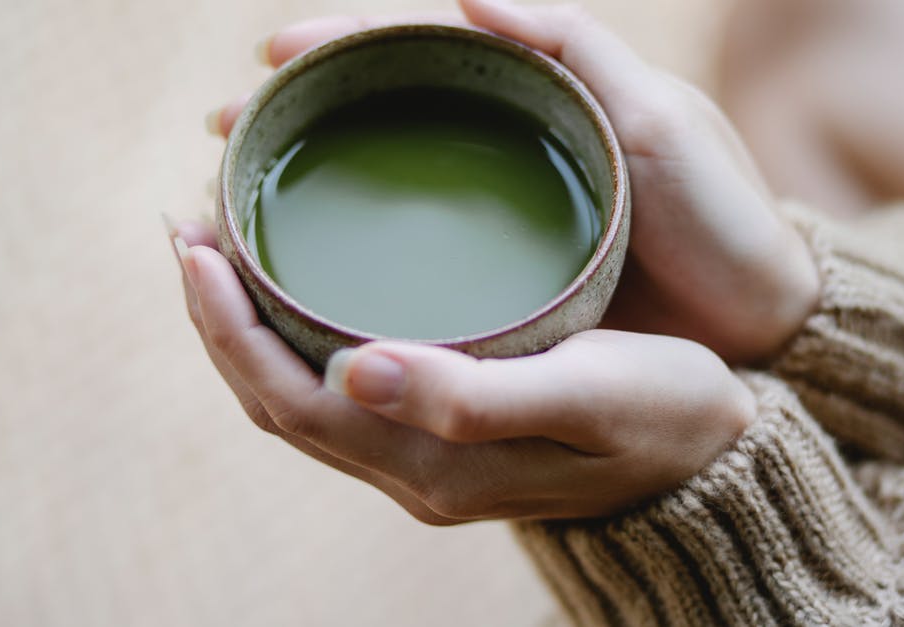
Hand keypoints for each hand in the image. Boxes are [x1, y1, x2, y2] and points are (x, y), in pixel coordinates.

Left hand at [170, 221, 754, 522]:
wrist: (714, 461)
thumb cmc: (664, 414)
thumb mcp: (587, 395)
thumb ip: (471, 395)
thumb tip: (350, 368)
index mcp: (432, 463)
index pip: (288, 399)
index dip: (226, 326)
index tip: (192, 241)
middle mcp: (412, 471)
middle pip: (275, 398)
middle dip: (217, 317)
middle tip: (189, 223)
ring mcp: (424, 461)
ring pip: (300, 397)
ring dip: (249, 326)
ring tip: (222, 247)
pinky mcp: (443, 440)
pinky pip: (337, 392)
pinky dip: (296, 338)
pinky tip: (299, 290)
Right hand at [210, 0, 819, 363]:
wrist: (762, 328)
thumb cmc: (722, 222)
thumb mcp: (658, 120)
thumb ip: (574, 47)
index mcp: (529, 99)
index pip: (410, 55)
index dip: (334, 51)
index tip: (263, 62)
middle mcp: (501, 157)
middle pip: (377, 123)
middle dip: (295, 123)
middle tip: (219, 142)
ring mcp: (496, 227)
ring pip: (383, 197)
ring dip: (307, 194)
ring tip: (232, 208)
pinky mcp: (500, 295)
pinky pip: (411, 269)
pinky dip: (352, 268)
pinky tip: (305, 284)